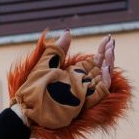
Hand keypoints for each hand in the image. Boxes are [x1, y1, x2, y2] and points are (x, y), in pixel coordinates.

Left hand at [9, 31, 127, 138]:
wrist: (27, 106)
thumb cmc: (33, 88)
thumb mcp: (46, 63)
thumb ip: (58, 49)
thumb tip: (68, 32)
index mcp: (73, 75)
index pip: (93, 62)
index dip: (102, 50)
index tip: (107, 38)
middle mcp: (80, 84)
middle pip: (100, 69)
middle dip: (108, 55)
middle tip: (111, 42)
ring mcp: (82, 93)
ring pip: (103, 79)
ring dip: (109, 64)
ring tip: (111, 50)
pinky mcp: (82, 103)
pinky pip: (100, 93)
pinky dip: (105, 81)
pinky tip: (105, 67)